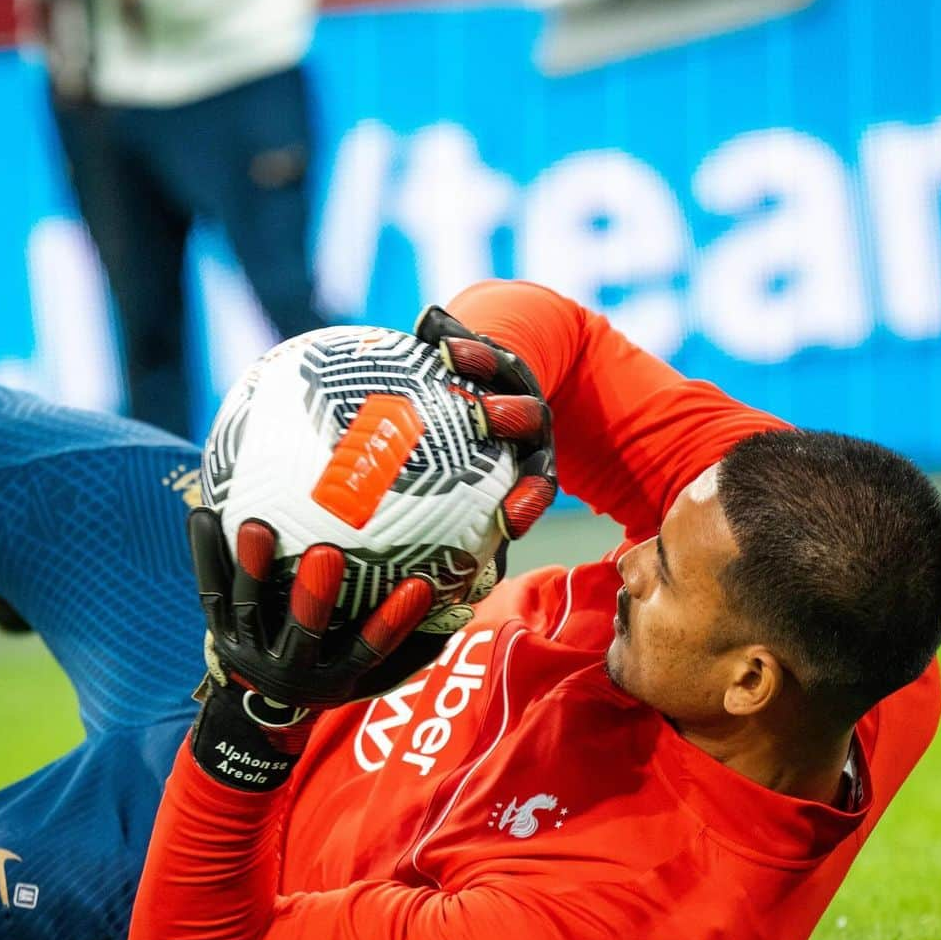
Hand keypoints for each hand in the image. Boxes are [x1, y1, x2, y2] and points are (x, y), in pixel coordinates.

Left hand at [189, 507, 436, 713]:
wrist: (259, 713)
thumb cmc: (331, 671)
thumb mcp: (372, 675)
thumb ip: (413, 644)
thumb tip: (464, 603)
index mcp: (334, 677)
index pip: (368, 652)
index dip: (393, 623)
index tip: (420, 585)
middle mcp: (291, 670)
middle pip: (303, 633)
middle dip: (314, 597)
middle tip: (326, 554)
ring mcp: (250, 651)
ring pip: (251, 610)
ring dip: (253, 569)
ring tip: (257, 525)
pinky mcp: (219, 632)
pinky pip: (211, 592)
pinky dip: (206, 555)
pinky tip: (203, 514)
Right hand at [415, 305, 556, 540]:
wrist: (488, 379)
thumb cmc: (456, 467)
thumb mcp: (458, 505)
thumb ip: (446, 540)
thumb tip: (407, 607)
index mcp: (524, 464)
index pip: (533, 485)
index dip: (525, 501)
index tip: (509, 520)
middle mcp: (522, 425)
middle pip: (527, 423)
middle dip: (511, 418)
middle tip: (487, 420)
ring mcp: (508, 382)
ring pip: (505, 376)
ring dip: (483, 366)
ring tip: (456, 360)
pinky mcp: (486, 348)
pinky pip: (472, 340)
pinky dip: (453, 335)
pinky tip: (429, 331)